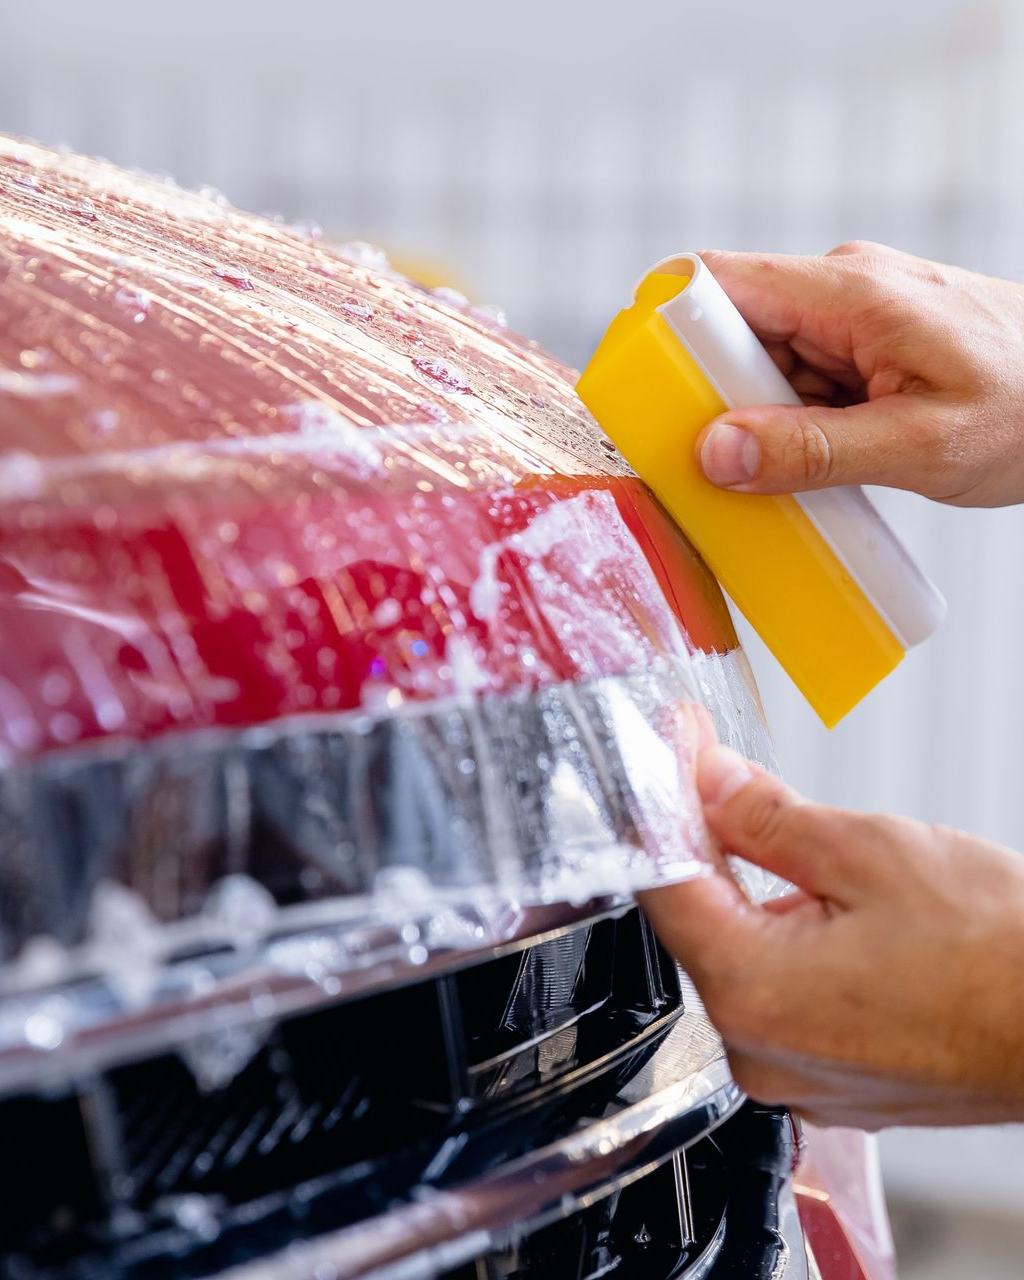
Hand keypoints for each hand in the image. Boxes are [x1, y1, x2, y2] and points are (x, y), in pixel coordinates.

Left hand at [641, 745, 1023, 1128]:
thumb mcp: (869, 852)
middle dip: (706, 842)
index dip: (661, 805)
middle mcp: (760, 1051)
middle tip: (719, 773)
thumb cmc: (1002, 958)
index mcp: (753, 992)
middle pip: (700, 921)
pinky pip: (784, 998)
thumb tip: (709, 784)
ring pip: (743, 957)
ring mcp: (798, 1077)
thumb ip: (765, 818)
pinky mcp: (834, 1082)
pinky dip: (788, 942)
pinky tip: (821, 903)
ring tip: (791, 837)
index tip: (672, 755)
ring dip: (750, 891)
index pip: (663, 882)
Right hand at [697, 242, 1023, 506]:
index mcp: (851, 291)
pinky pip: (800, 378)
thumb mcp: (922, 446)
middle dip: (716, 399)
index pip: (719, 282)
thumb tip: (716, 452)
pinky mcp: (865, 344)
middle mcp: (843, 288)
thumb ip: (815, 452)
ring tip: (801, 472)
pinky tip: (824, 462)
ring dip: (761, 420)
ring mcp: (854, 316)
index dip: (666, 329)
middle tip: (728, 467)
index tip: (646, 394)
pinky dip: (795, 423)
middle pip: (733, 332)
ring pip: (764, 362)